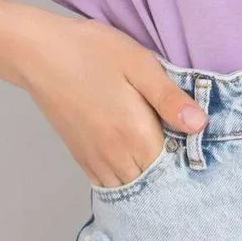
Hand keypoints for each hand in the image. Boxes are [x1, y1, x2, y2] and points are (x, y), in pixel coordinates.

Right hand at [6, 12, 208, 188]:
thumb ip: (170, 98)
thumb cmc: (92, 51)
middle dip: (171, 173)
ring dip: (149, 179)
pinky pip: (109, 184)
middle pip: (154, 183)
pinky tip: (135, 162)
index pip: (174, 167)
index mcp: (135, 134)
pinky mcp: (81, 157)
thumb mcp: (140, 64)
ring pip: (131, 188)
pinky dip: (126, 180)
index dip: (188, 159)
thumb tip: (200, 125)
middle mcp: (115, 156)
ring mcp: (95, 160)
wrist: (41, 54)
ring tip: (161, 155)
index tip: (196, 144)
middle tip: (182, 149)